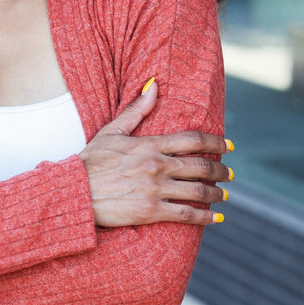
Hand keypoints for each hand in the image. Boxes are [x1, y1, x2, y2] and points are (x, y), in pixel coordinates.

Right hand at [79, 81, 231, 227]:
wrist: (73, 193)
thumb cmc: (89, 162)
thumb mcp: (111, 132)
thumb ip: (135, 110)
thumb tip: (154, 86)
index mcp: (150, 145)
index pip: (193, 139)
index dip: (216, 142)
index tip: (229, 146)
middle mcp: (157, 166)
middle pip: (202, 165)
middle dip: (221, 170)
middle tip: (230, 173)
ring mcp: (156, 190)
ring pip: (199, 190)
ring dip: (217, 193)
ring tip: (225, 195)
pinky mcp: (151, 211)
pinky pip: (187, 214)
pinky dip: (206, 217)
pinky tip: (216, 218)